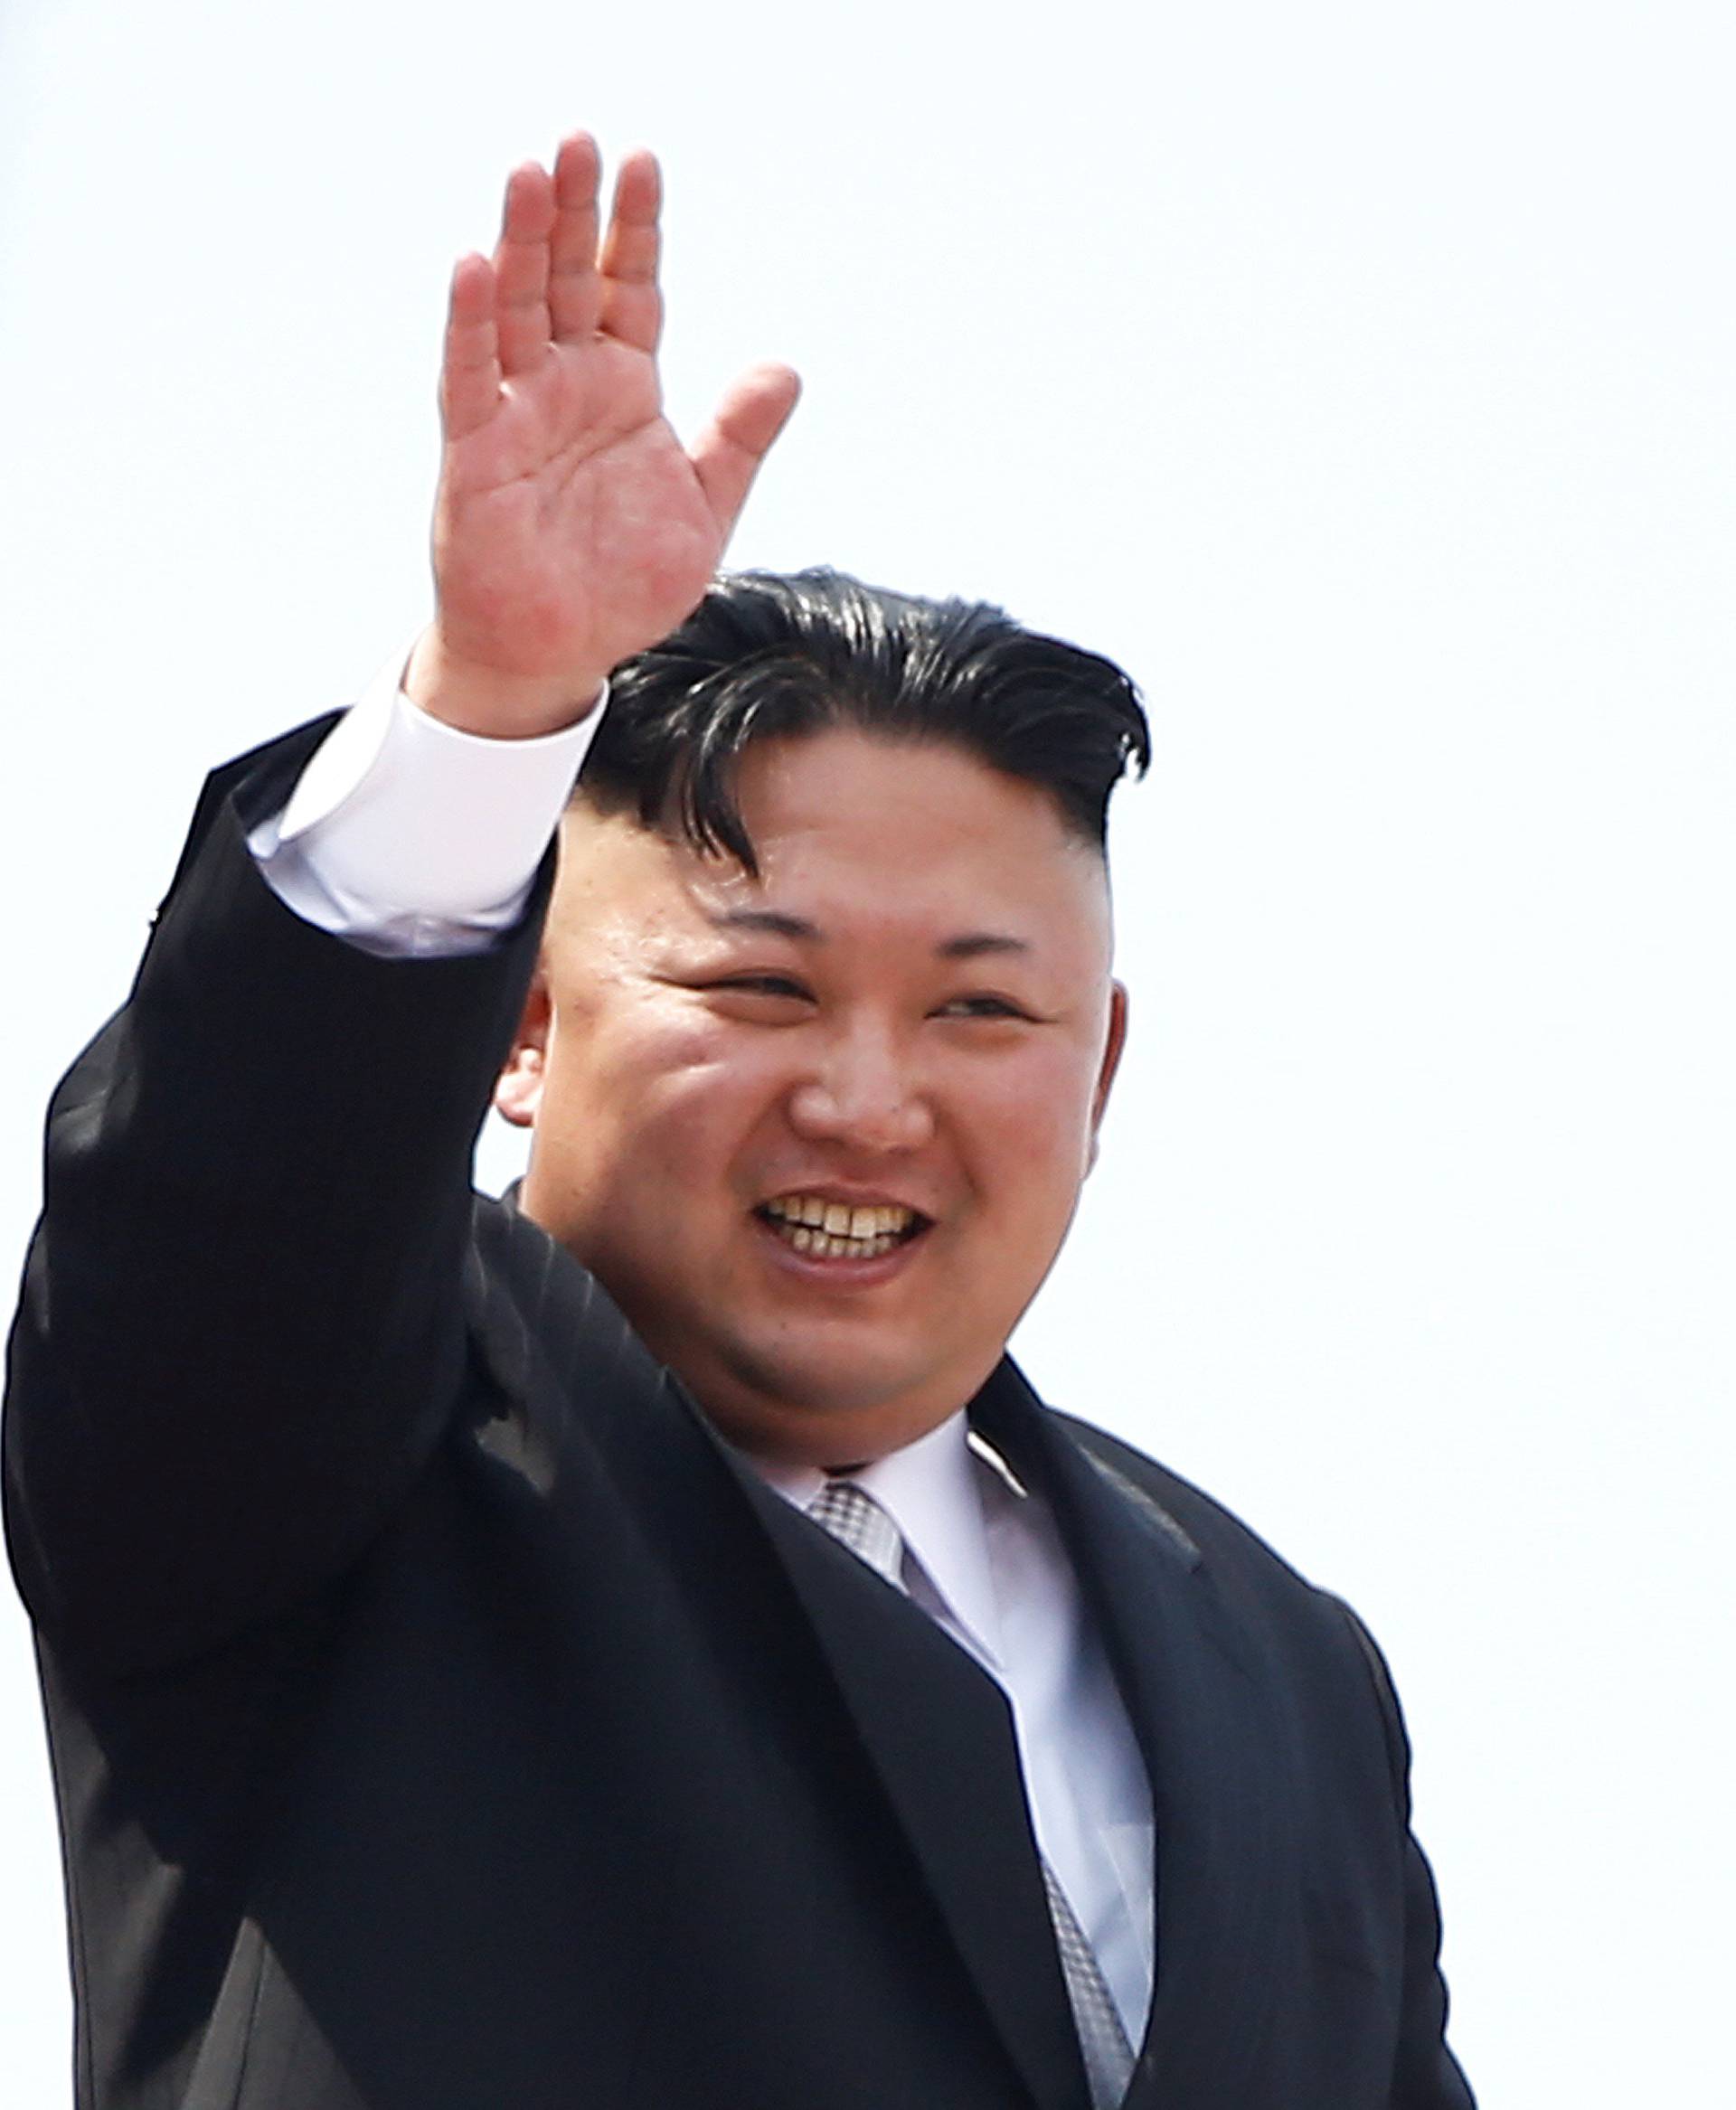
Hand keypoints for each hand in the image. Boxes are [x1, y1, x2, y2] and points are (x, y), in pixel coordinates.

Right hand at [406, 134, 800, 737]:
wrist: (560, 655)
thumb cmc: (622, 584)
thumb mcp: (702, 507)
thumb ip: (738, 438)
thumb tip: (785, 369)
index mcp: (623, 389)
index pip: (628, 288)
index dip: (634, 230)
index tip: (641, 161)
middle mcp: (566, 387)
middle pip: (566, 279)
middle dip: (571, 212)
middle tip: (577, 140)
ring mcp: (517, 414)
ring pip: (515, 311)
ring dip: (518, 243)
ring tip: (528, 173)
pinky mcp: (475, 455)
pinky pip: (470, 380)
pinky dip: (471, 326)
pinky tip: (473, 267)